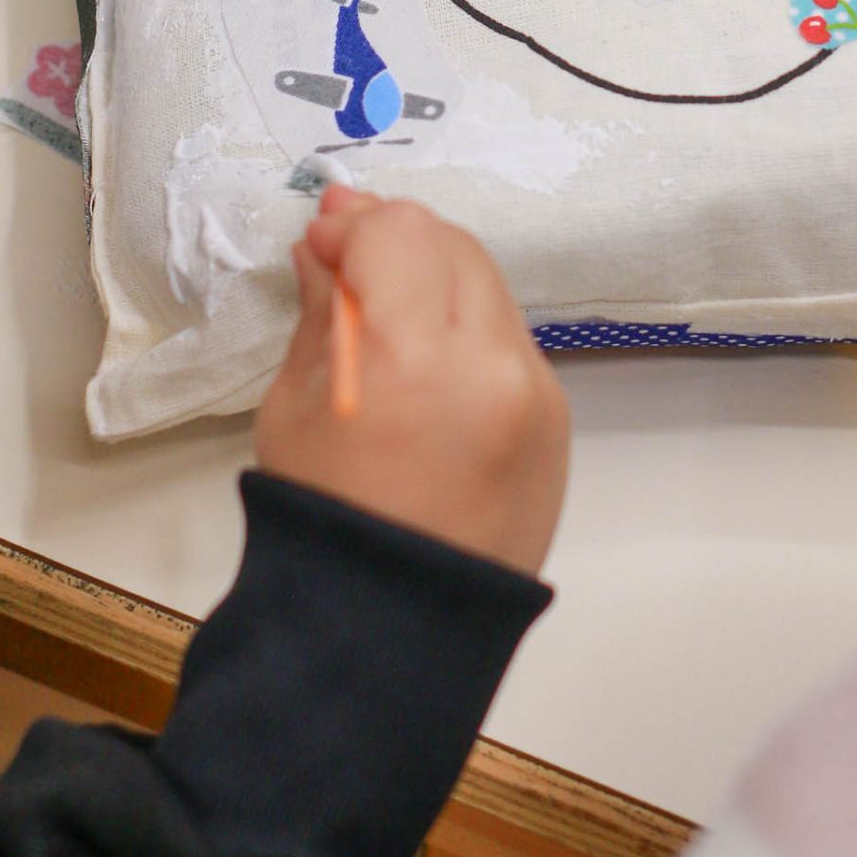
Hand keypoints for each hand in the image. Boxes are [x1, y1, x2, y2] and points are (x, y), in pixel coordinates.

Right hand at [255, 188, 569, 577]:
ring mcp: (537, 392)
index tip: (322, 241)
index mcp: (415, 360)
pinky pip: (512, 341)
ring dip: (439, 279)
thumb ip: (323, 314)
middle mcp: (492, 363)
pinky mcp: (558, 419)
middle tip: (351, 256)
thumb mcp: (298, 408)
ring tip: (388, 309)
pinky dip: (469, 331)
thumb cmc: (325, 519)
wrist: (397, 631)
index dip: (354, 225)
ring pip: (490, 287)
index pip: (399, 234)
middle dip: (400, 239)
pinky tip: (430, 363)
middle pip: (454, 246)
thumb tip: (329, 250)